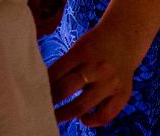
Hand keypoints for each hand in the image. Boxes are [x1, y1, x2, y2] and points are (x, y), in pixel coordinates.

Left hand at [49, 13, 144, 127]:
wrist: (125, 37)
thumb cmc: (94, 45)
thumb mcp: (79, 47)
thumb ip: (65, 65)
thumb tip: (43, 86)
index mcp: (83, 51)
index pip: (56, 73)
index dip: (43, 86)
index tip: (34, 94)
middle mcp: (97, 67)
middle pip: (66, 90)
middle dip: (50, 102)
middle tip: (40, 108)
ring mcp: (111, 82)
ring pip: (81, 106)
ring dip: (64, 114)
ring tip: (55, 118)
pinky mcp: (122, 94)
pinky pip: (104, 116)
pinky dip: (91, 120)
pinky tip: (83, 117)